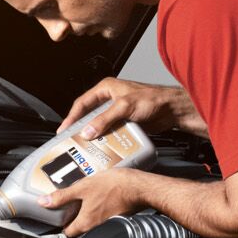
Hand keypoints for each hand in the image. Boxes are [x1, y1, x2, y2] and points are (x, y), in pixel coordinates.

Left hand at [42, 166, 156, 237]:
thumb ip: (62, 196)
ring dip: (88, 208)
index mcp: (85, 222)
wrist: (141, 187)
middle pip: (80, 225)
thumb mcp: (84, 187)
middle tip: (72, 201)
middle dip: (75, 215)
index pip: (67, 231)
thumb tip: (43, 202)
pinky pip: (104, 213)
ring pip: (92, 219)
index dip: (61, 223)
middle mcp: (96, 226)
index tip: (58, 214)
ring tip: (86, 193)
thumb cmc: (116, 187)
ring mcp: (108, 222)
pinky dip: (100, 205)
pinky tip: (101, 192)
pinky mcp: (118, 214)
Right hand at [61, 77, 203, 138]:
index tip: (64, 130)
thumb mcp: (125, 107)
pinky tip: (102, 148)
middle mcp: (110, 99)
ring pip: (100, 125)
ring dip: (94, 136)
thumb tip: (88, 131)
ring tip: (85, 147)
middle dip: (81, 128)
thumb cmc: (154, 99)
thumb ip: (105, 119)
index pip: (83, 103)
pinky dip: (105, 139)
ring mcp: (117, 111)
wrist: (172, 110)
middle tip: (72, 141)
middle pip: (89, 115)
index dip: (72, 117)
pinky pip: (110, 132)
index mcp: (107, 88)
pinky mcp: (125, 122)